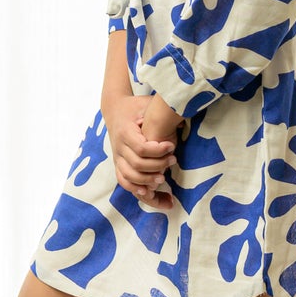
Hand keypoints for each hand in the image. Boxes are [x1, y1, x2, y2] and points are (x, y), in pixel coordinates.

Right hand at [103, 92, 183, 209]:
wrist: (115, 109)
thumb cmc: (136, 106)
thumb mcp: (147, 103)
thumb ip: (160, 108)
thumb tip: (180, 110)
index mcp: (126, 132)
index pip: (141, 148)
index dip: (158, 150)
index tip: (172, 146)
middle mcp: (119, 147)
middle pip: (137, 164)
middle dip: (158, 165)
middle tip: (174, 160)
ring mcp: (117, 157)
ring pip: (129, 176)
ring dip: (147, 180)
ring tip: (163, 178)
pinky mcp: (118, 163)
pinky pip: (123, 180)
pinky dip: (134, 188)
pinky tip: (149, 193)